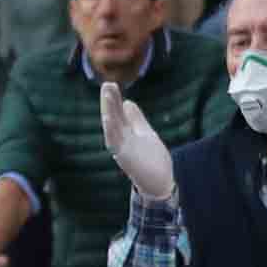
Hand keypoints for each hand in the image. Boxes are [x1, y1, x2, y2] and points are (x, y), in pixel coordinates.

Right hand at [100, 80, 176, 202]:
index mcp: (126, 133)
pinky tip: (108, 118)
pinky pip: (115, 142)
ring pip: (112, 127)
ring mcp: (122, 148)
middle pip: (114, 117)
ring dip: (108, 111)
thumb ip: (136, 119)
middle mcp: (121, 139)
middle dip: (110, 101)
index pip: (119, 113)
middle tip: (106, 84)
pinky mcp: (124, 157)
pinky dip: (111, 129)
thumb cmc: (152, 160)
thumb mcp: (145, 133)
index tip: (111, 84)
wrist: (160, 183)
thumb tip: (127, 102)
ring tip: (106, 94)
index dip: (114, 100)